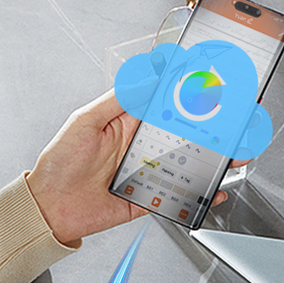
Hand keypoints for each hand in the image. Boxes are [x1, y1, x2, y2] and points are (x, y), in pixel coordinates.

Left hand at [25, 90, 246, 244]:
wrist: (48, 207)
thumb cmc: (59, 162)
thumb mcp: (85, 120)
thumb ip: (119, 98)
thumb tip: (148, 76)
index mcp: (128, 121)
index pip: (165, 101)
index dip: (189, 92)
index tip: (212, 83)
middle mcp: (141, 144)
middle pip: (184, 132)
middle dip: (212, 126)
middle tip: (235, 121)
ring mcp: (147, 171)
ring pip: (187, 162)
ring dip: (213, 158)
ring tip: (234, 153)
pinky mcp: (148, 197)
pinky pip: (179, 195)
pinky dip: (199, 193)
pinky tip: (213, 190)